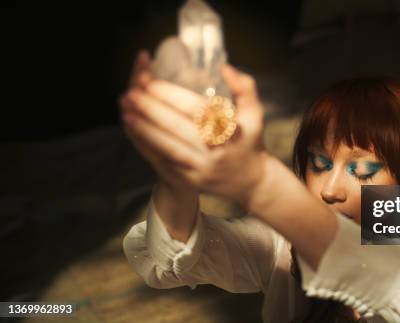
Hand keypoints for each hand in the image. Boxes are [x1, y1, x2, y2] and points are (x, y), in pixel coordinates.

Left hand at [119, 50, 266, 203]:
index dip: (171, 95)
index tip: (151, 83)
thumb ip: (244, 86)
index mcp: (230, 131)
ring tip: (126, 112)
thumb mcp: (255, 113)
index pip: (197, 110)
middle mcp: (215, 151)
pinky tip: (135, 132)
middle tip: (131, 94)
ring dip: (144, 129)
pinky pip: (165, 161)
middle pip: (177, 127)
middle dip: (151, 109)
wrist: (252, 182)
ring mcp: (201, 168)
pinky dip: (148, 146)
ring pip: (167, 146)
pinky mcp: (191, 180)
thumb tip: (224, 67)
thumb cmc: (250, 141)